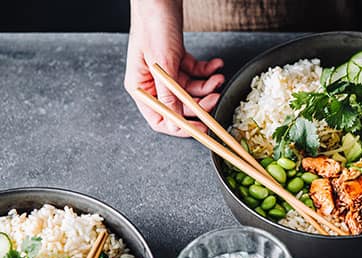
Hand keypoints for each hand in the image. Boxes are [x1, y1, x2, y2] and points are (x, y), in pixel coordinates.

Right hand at [124, 0, 224, 135]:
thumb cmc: (154, 24)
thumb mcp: (163, 64)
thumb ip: (169, 94)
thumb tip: (175, 122)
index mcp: (140, 86)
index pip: (160, 120)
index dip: (181, 127)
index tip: (202, 128)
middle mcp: (152, 82)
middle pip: (179, 107)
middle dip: (200, 104)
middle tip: (216, 98)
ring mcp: (165, 71)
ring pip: (191, 91)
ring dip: (208, 86)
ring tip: (218, 77)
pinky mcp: (177, 60)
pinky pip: (195, 73)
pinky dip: (207, 71)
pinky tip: (216, 65)